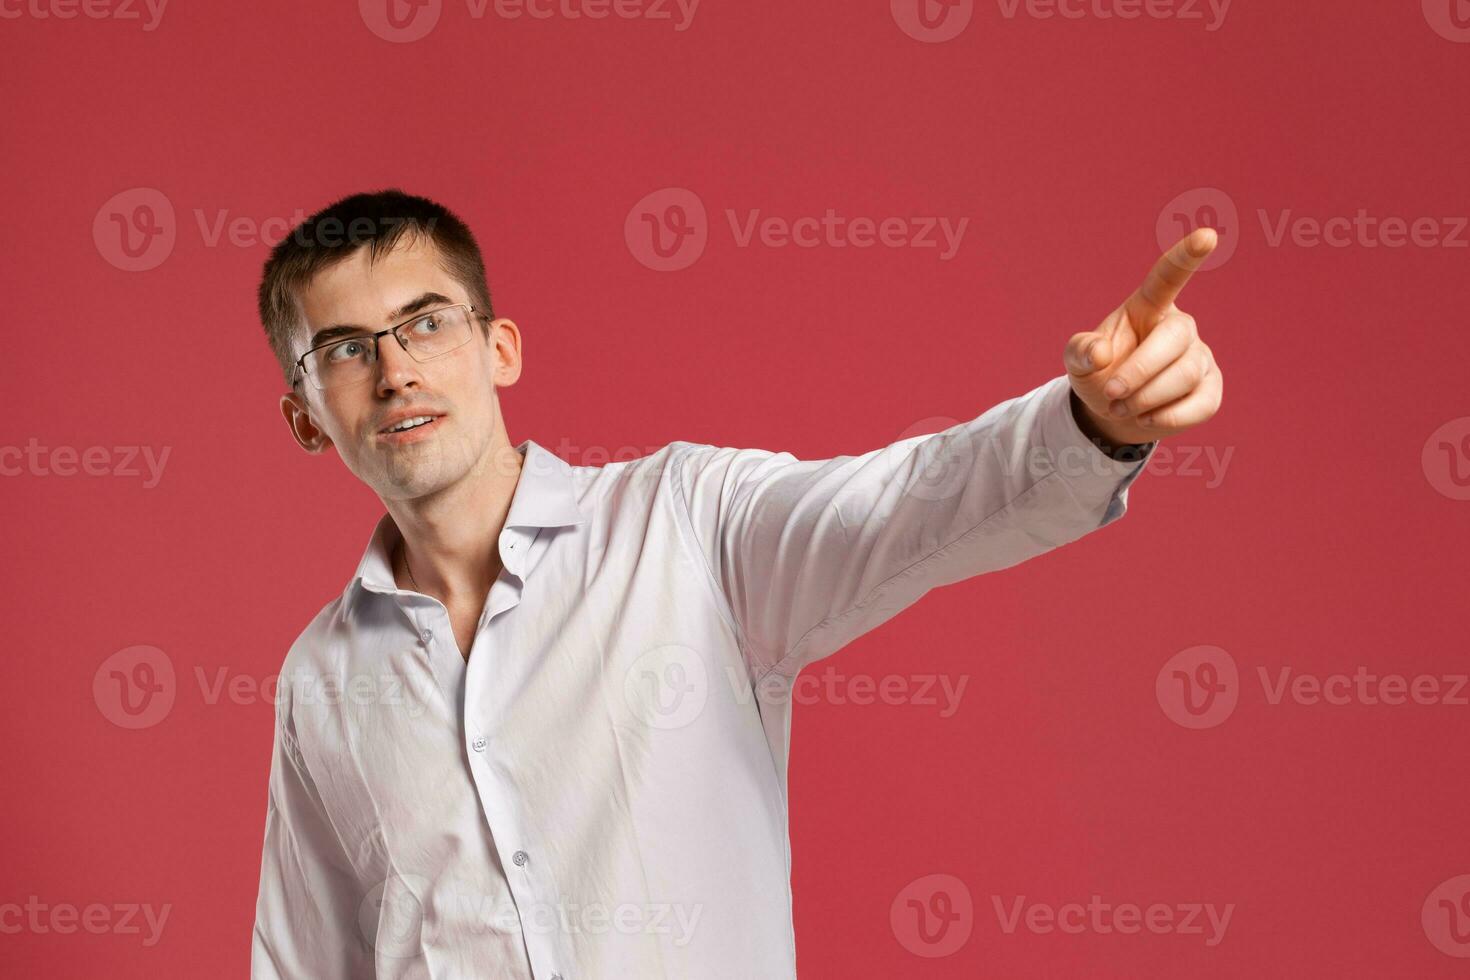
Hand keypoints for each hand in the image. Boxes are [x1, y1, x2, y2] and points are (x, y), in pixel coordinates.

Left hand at [1063, 228, 1223, 445]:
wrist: (1114, 409)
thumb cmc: (1099, 372)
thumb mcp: (1078, 360)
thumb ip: (1080, 351)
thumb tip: (1100, 354)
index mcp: (1148, 307)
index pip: (1169, 277)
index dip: (1187, 256)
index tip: (1207, 236)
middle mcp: (1180, 327)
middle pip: (1174, 340)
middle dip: (1140, 371)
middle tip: (1111, 392)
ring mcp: (1200, 357)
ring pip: (1185, 375)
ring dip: (1145, 398)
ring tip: (1120, 406)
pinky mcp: (1210, 389)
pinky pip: (1200, 404)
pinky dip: (1168, 417)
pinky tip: (1146, 417)